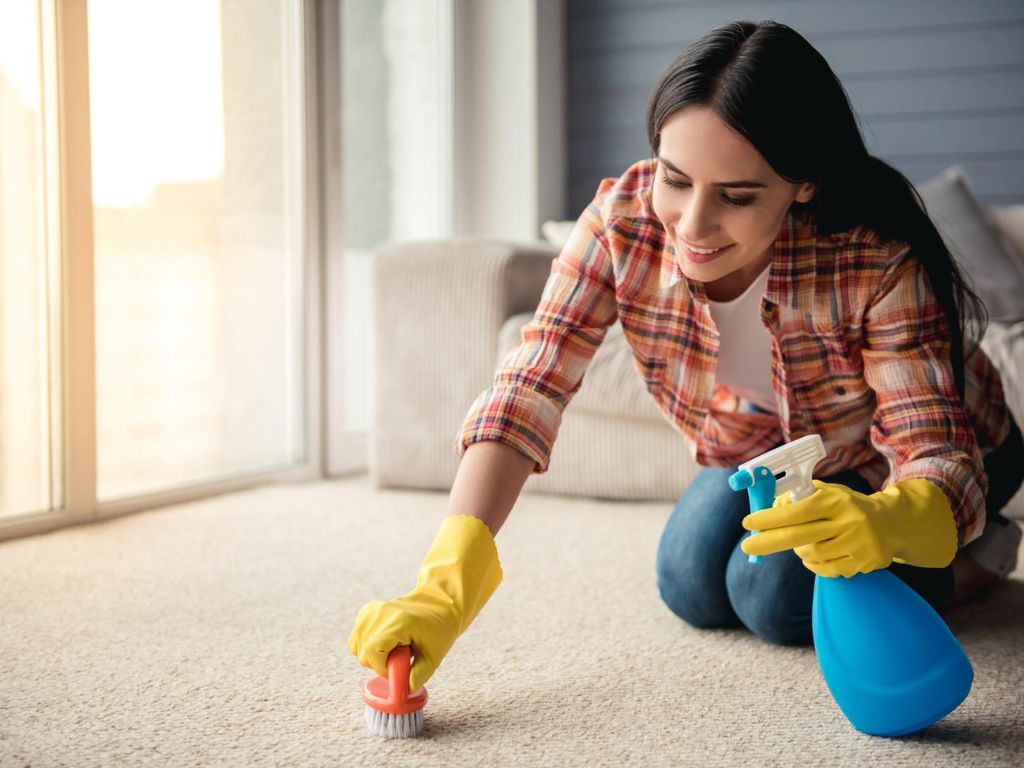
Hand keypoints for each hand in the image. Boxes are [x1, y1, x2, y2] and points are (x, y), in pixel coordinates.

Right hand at [348, 514, 502, 691]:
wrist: (439, 603)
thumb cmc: (439, 628)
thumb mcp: (434, 656)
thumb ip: (418, 676)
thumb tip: (403, 692)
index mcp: (398, 622)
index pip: (372, 652)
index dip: (382, 669)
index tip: (397, 670)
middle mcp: (381, 613)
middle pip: (362, 652)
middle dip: (379, 664)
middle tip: (399, 660)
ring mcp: (372, 609)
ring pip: (356, 646)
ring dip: (371, 655)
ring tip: (393, 650)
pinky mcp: (368, 610)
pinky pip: (356, 637)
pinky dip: (365, 645)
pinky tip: (385, 644)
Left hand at [740, 478, 957, 577]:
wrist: (892, 523)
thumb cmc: (848, 506)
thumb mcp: (828, 493)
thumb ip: (801, 497)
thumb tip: (768, 505)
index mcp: (836, 501)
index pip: (797, 511)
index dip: (770, 518)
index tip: (748, 523)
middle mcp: (849, 522)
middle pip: (800, 537)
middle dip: (769, 542)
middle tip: (747, 546)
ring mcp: (857, 545)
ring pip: (811, 555)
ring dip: (798, 550)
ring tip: (801, 542)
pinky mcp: (863, 563)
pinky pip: (826, 569)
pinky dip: (813, 563)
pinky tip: (815, 554)